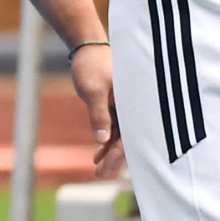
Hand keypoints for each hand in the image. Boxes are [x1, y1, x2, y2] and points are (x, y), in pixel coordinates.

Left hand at [70, 42, 124, 178]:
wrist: (86, 46)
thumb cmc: (91, 64)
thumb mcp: (93, 90)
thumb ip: (98, 114)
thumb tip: (102, 140)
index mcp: (133, 100)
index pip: (130, 134)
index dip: (119, 154)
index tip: (106, 168)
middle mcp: (133, 105)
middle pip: (129, 137)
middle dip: (115, 158)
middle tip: (100, 174)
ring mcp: (126, 105)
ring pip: (122, 134)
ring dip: (110, 150)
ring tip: (97, 168)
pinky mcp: (117, 104)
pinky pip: (116, 126)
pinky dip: (107, 139)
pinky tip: (97, 152)